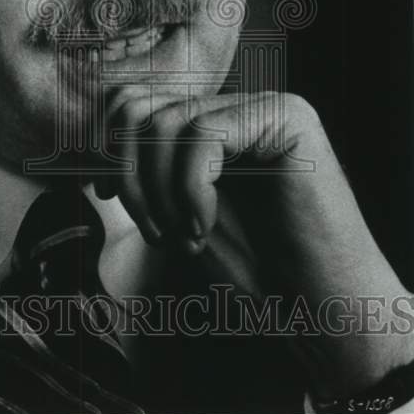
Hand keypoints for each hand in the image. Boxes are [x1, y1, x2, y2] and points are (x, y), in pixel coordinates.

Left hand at [96, 89, 413, 396]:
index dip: (111, 150)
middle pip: (141, 109)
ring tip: (184, 237)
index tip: (111, 196)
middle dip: (131, 175)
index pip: (135, 105)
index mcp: (215, 121)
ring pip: (166, 123)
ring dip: (159, 193)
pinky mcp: (287, 119)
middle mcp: (239, 104)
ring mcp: (266, 106)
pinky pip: (203, 136)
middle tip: (155, 231)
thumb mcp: (176, 211)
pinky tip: (205, 228)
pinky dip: (189, 191)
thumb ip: (146, 172)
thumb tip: (92, 144)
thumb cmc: (255, 269)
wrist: (321, 309)